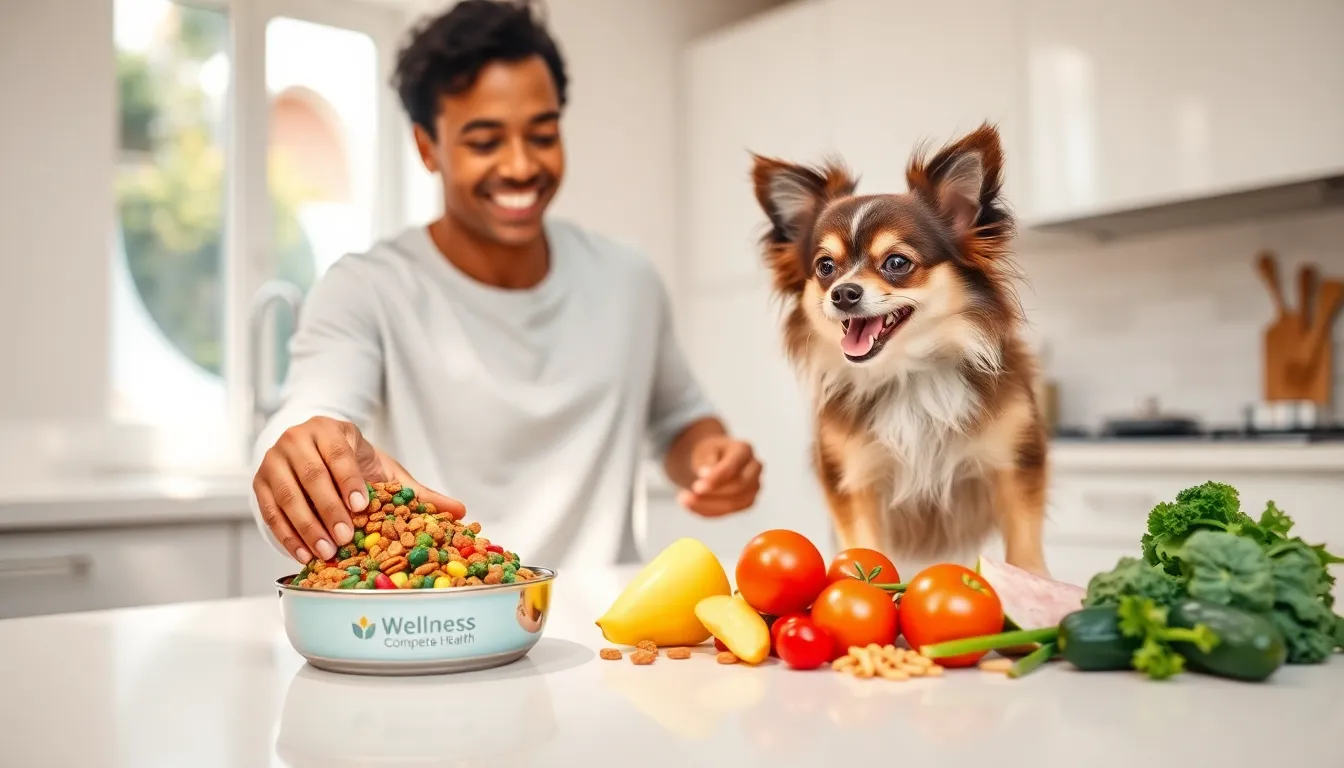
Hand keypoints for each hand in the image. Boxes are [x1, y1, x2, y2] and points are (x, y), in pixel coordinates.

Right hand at [253, 416, 464, 562]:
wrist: (313, 451)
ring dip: (305, 526)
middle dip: (328, 508)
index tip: (362, 506)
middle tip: (344, 537)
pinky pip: (269, 511)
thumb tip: (460, 511)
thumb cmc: (353, 463)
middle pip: (310, 474)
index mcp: (330, 430)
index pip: (338, 452)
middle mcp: (297, 439)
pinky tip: (303, 555)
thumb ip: (417, 492)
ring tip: (325, 552)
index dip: (349, 479)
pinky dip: (286, 535)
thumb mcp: (384, 471)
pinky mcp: (258, 483)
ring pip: (286, 494)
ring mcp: (273, 460)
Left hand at [677, 436, 761, 515]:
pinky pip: (729, 512)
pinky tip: (692, 505)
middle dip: (713, 494)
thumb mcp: (703, 450)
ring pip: (735, 503)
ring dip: (707, 506)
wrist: (712, 458)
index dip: (715, 479)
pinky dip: (708, 511)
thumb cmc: (708, 451)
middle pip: (739, 486)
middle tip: (686, 496)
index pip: (733, 467)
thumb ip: (706, 460)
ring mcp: (753, 486)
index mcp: (744, 450)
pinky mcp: (747, 501)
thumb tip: (706, 473)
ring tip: (684, 500)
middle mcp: (754, 468)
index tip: (696, 487)